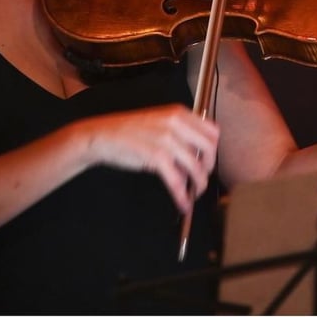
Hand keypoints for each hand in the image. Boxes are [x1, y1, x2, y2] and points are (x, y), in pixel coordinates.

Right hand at [79, 104, 219, 212]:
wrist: (104, 136)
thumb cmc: (131, 132)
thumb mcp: (160, 125)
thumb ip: (181, 137)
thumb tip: (196, 160)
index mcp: (179, 113)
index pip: (212, 131)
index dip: (213, 150)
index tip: (208, 161)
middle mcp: (176, 123)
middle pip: (209, 148)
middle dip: (208, 167)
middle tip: (202, 178)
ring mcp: (167, 139)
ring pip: (195, 166)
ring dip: (198, 184)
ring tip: (194, 193)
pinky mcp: (156, 157)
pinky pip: (177, 180)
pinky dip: (182, 195)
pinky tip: (182, 202)